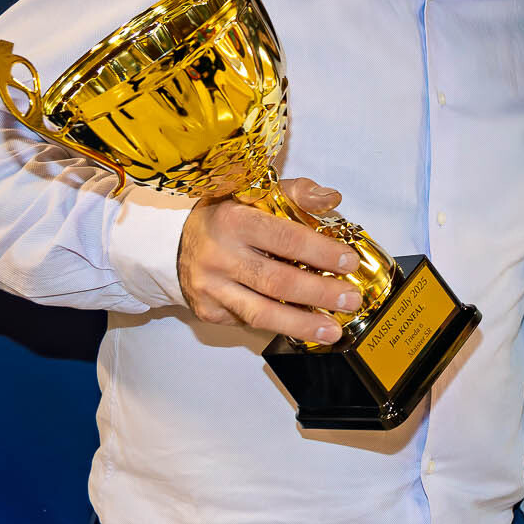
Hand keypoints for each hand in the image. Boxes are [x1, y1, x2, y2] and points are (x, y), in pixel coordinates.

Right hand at [176, 179, 360, 342]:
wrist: (172, 243)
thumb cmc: (224, 216)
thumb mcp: (254, 194)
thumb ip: (296, 193)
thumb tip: (331, 199)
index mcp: (234, 221)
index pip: (285, 239)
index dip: (321, 253)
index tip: (348, 262)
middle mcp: (219, 256)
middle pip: (278, 281)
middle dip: (320, 293)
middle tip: (350, 299)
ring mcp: (211, 288)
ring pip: (262, 313)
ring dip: (303, 324)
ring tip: (333, 329)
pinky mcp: (208, 311)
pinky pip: (250, 322)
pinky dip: (281, 326)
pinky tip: (304, 327)